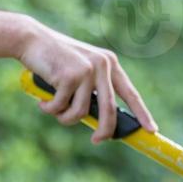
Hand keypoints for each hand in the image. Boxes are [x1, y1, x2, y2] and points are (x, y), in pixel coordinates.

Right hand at [17, 22, 156, 142]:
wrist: (30, 40)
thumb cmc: (53, 59)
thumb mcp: (79, 72)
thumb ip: (91, 90)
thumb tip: (99, 122)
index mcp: (109, 63)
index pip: (130, 93)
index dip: (142, 113)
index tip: (151, 130)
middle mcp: (102, 65)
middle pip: (109, 110)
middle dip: (104, 131)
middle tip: (97, 141)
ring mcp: (87, 71)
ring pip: (80, 113)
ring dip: (64, 117)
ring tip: (50, 107)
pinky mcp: (70, 77)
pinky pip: (61, 108)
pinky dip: (49, 109)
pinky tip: (41, 99)